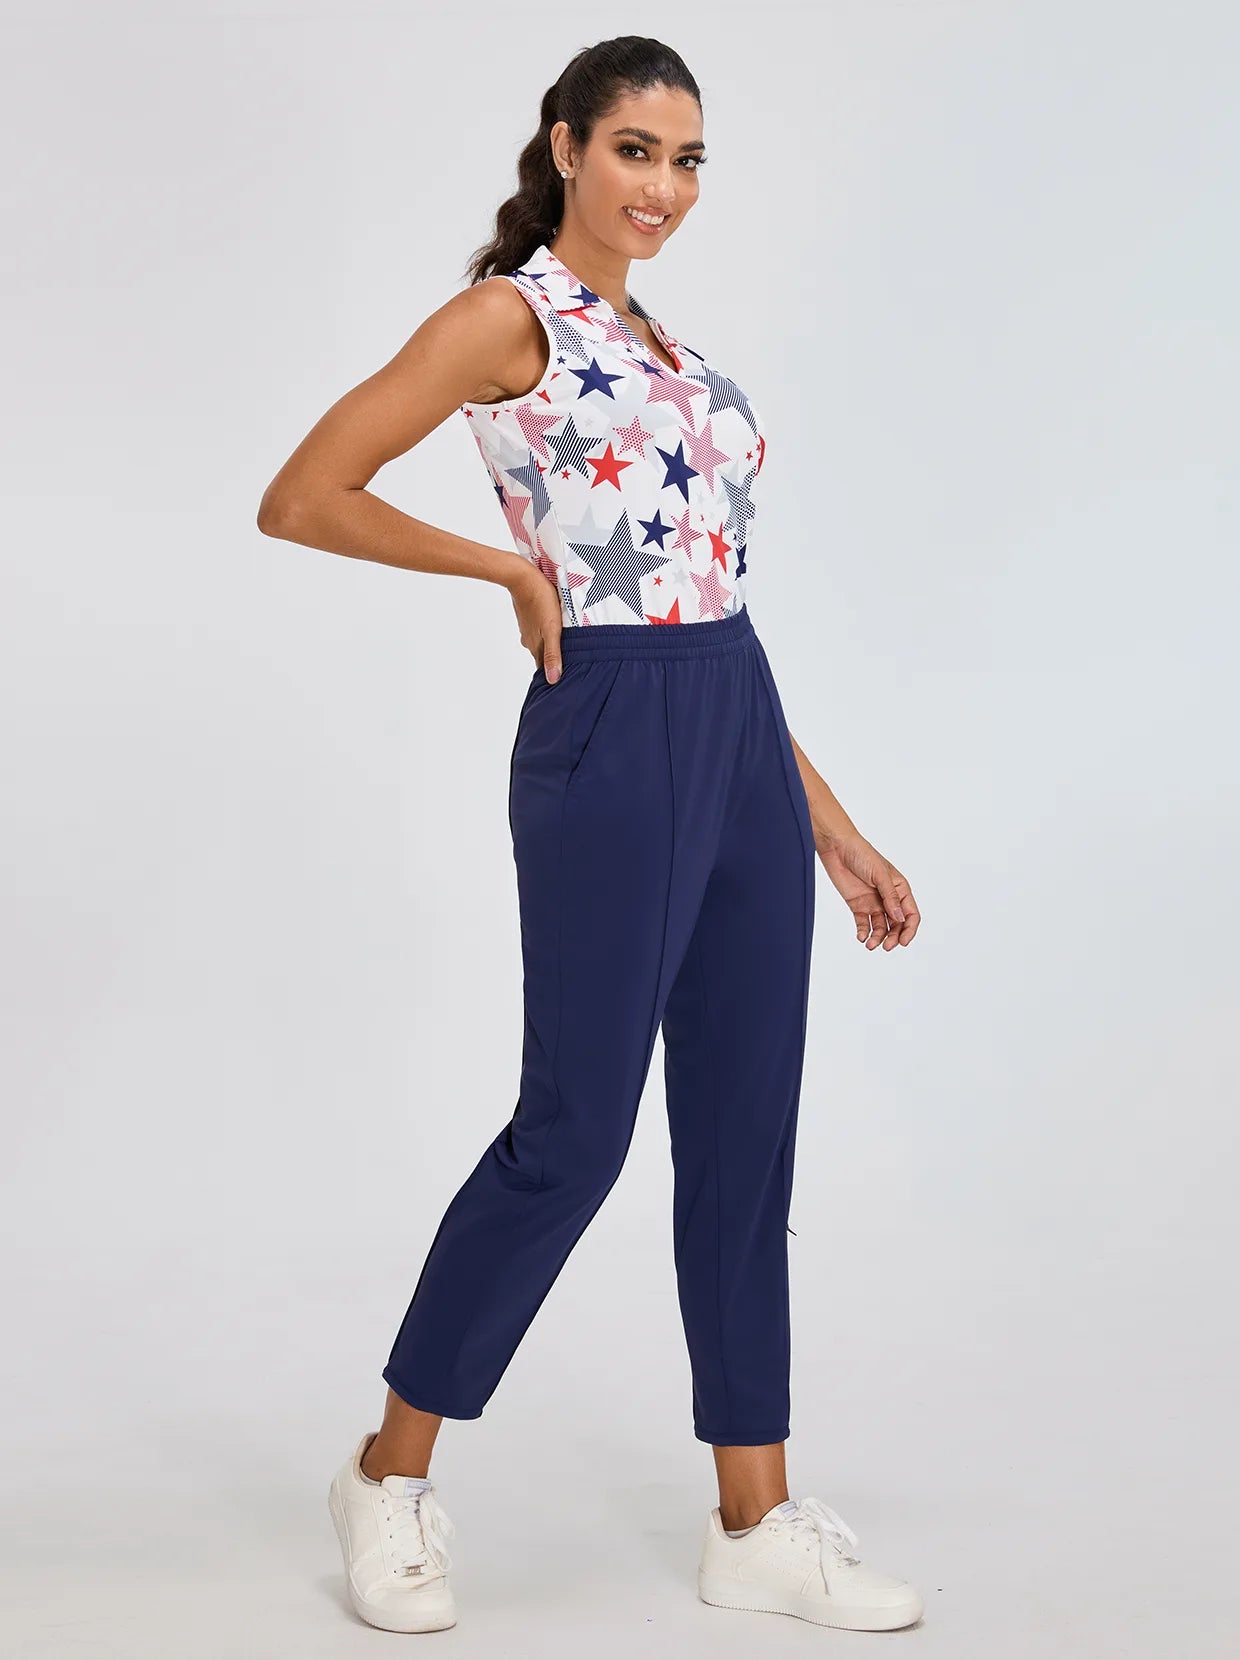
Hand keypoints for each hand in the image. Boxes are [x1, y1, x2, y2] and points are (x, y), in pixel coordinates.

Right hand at [507, 561, 563, 679]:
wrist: (522, 577)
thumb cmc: (541, 601)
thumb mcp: (552, 629)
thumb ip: (553, 654)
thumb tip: (553, 680)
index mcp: (535, 646)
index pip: (544, 669)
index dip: (553, 675)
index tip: (564, 681)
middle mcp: (529, 640)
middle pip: (542, 656)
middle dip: (553, 661)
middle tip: (568, 664)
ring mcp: (527, 628)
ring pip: (540, 642)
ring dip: (550, 646)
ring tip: (564, 645)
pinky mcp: (528, 616)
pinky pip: (538, 629)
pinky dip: (546, 632)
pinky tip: (553, 627)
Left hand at [815, 830, 919, 949]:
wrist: (837, 848)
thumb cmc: (862, 854)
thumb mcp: (880, 874)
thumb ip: (890, 897)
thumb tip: (899, 918)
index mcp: (900, 889)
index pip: (910, 914)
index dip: (909, 930)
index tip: (902, 942)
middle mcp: (889, 898)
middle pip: (896, 924)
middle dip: (893, 937)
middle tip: (886, 946)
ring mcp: (873, 902)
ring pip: (880, 927)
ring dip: (878, 937)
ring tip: (870, 945)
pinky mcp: (858, 905)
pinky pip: (864, 923)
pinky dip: (863, 932)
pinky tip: (861, 936)